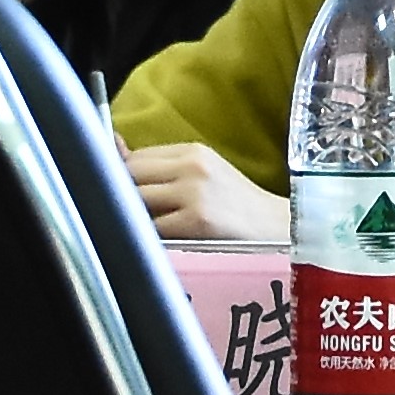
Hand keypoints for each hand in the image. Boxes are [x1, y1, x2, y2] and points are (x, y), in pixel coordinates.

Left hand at [123, 143, 289, 243]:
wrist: (281, 232)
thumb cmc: (238, 210)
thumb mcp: (204, 176)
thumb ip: (162, 169)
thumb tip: (113, 146)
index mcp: (193, 152)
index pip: (136, 158)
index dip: (122, 180)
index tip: (123, 198)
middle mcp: (192, 166)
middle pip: (130, 174)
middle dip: (122, 198)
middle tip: (130, 220)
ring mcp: (194, 192)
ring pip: (136, 200)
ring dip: (132, 220)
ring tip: (146, 234)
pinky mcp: (197, 220)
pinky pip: (151, 229)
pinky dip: (147, 239)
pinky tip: (159, 248)